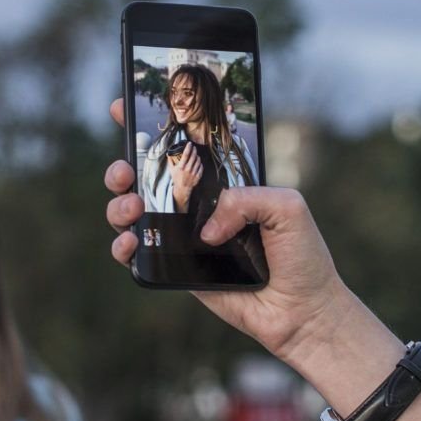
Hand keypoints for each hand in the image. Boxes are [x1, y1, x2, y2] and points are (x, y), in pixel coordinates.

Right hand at [106, 98, 358, 367]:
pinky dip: (122, 245)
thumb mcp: (287, 208)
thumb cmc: (302, 257)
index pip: (184, 147)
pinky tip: (129, 241)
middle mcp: (199, 207)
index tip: (122, 108)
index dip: (151, 127)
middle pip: (146, 177)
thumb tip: (204, 227)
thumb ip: (245, 199)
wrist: (302, 312)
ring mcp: (184, 238)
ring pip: (133, 212)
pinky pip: (138, 254)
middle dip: (123, 166)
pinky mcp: (177, 270)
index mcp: (224, 183)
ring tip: (132, 208)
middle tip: (125, 171)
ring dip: (119, 205)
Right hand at [169, 142, 203, 212]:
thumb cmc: (176, 178)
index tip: (190, 143)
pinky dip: (200, 163)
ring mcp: (194, 173)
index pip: (186, 154)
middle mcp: (188, 169)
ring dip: (197, 156)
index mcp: (181, 167)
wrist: (182, 188)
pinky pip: (201, 166)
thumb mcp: (171, 170)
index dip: (188, 147)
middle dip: (194, 150)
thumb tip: (168, 153)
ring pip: (198, 160)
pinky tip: (198, 161)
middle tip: (194, 147)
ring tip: (195, 154)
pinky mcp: (198, 176)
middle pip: (193, 156)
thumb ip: (170, 161)